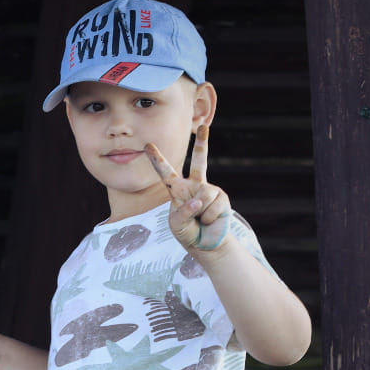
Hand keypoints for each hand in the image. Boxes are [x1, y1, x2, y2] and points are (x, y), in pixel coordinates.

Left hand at [146, 126, 230, 250]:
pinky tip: (208, 220)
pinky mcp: (222, 198)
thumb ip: (182, 213)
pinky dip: (208, 217)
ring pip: (203, 197)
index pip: (165, 172)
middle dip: (203, 143)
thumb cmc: (187, 232)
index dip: (157, 159)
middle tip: (204, 126)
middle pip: (200, 161)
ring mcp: (209, 190)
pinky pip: (212, 206)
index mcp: (177, 189)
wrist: (206, 243)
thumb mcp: (176, 224)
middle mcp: (194, 185)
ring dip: (199, 214)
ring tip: (199, 220)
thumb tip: (198, 199)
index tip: (147, 145)